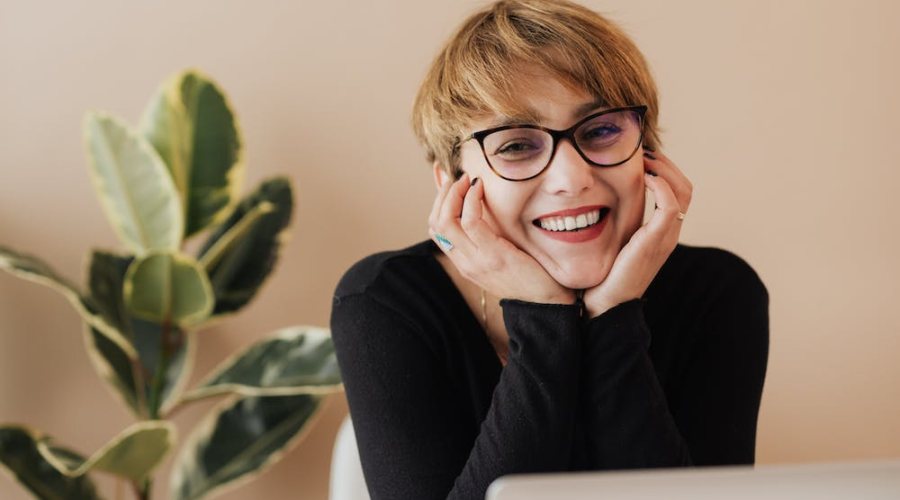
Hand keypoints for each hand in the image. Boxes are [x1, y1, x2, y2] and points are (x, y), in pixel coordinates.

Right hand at [429, 173, 575, 304]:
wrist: (548, 301)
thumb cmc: (531, 274)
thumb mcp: (502, 254)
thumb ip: (489, 236)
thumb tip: (483, 209)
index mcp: (465, 263)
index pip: (436, 230)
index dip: (437, 202)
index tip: (449, 182)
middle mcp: (465, 263)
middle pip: (435, 223)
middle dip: (442, 195)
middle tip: (457, 177)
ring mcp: (476, 261)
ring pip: (446, 221)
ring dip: (454, 193)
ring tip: (467, 179)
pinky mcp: (493, 255)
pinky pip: (471, 222)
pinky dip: (472, 199)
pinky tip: (480, 188)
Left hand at [582, 151, 692, 316]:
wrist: (605, 305)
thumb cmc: (603, 275)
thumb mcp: (612, 242)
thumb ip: (615, 222)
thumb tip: (595, 199)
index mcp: (661, 232)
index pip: (678, 191)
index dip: (664, 169)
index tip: (641, 156)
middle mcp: (669, 233)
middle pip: (686, 186)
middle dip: (666, 163)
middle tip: (643, 151)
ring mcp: (666, 237)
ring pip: (683, 191)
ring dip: (665, 168)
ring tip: (643, 159)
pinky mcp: (657, 241)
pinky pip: (670, 205)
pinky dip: (661, 185)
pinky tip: (643, 177)